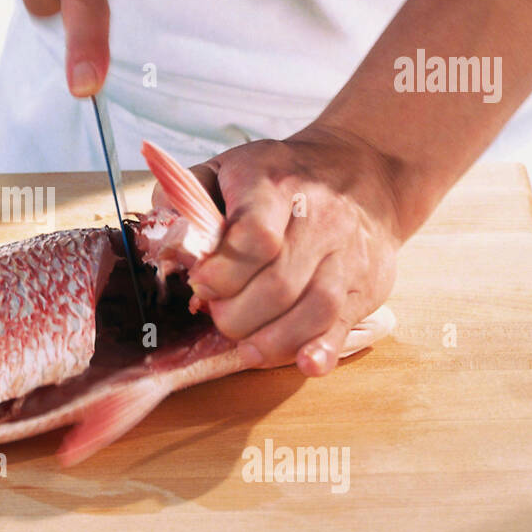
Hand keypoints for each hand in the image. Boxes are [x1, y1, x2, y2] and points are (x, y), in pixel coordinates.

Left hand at [151, 125, 402, 375]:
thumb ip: (184, 197)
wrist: (361, 170)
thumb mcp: (227, 167)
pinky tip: (305, 363)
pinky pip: (345, 322)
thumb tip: (165, 241)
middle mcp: (319, 219)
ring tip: (245, 346)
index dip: (222, 271)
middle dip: (236, 314)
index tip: (201, 284)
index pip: (254, 236)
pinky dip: (323, 349)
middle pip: (278, 283)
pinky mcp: (367, 283)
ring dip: (271, 340)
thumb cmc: (279, 177)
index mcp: (275, 186)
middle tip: (218, 315)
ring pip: (313, 309)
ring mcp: (347, 253)